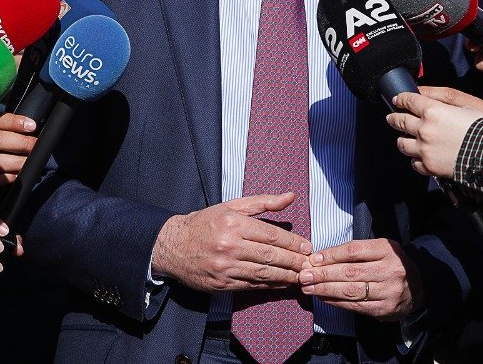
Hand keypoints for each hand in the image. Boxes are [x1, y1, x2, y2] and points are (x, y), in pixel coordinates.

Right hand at [150, 193, 312, 292]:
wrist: (172, 246)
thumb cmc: (205, 223)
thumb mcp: (231, 206)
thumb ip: (262, 202)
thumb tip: (290, 196)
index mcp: (233, 223)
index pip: (271, 234)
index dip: (293, 242)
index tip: (307, 247)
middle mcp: (229, 245)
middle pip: (271, 256)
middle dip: (294, 261)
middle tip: (310, 264)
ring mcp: (225, 267)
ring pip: (263, 273)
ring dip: (286, 276)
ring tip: (301, 275)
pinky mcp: (221, 284)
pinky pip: (251, 286)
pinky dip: (270, 285)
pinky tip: (282, 283)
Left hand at [299, 238, 421, 320]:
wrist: (417, 288)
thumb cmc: (390, 264)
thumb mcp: (379, 250)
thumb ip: (355, 253)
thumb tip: (320, 258)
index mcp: (387, 249)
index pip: (354, 251)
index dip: (331, 255)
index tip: (313, 259)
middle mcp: (390, 270)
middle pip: (350, 272)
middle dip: (323, 274)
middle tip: (304, 275)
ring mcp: (389, 291)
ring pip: (351, 290)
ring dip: (325, 289)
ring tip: (308, 287)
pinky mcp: (384, 309)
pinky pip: (356, 306)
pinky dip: (336, 302)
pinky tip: (323, 298)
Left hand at [387, 86, 482, 179]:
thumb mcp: (468, 102)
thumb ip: (442, 94)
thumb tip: (421, 90)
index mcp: (432, 111)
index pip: (408, 101)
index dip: (401, 98)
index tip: (398, 99)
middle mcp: (424, 130)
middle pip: (399, 121)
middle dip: (394, 117)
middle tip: (392, 116)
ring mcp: (424, 150)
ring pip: (402, 144)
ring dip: (402, 138)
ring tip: (405, 137)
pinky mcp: (429, 167)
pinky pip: (413, 163)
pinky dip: (415, 158)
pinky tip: (421, 155)